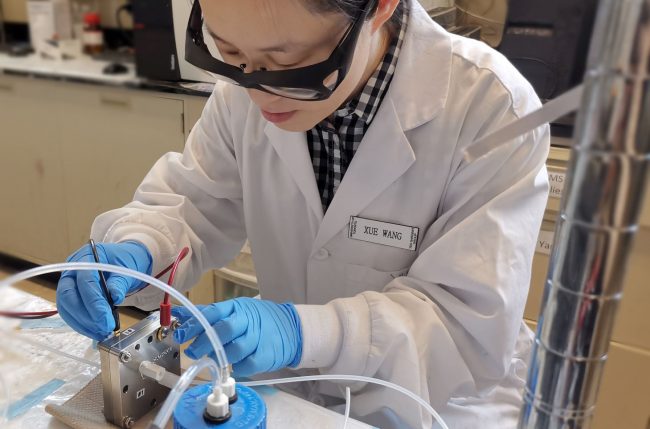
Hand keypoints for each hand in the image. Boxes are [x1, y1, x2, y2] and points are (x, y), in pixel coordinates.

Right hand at [56, 241, 151, 339]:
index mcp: (86, 257)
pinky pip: (69, 312)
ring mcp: (68, 283)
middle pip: (69, 296)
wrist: (121, 260)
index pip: (85, 282)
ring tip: (101, 334)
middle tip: (104, 329)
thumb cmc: (123, 261)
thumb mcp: (127, 267)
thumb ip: (119, 282)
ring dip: (83, 324)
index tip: (106, 320)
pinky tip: (95, 331)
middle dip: (86, 316)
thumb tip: (115, 297)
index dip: (94, 303)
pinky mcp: (70, 296)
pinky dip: (81, 324)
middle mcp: (72, 270)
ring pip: (66, 307)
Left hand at [172, 298, 302, 376]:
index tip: (180, 334)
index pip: (214, 312)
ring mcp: (259, 337)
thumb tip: (177, 314)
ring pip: (235, 349)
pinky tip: (234, 365)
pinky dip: (237, 367)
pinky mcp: (267, 355)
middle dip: (205, 342)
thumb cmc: (255, 320)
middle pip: (224, 329)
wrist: (291, 328)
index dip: (195, 323)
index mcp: (237, 308)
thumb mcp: (233, 311)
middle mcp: (248, 320)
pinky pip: (247, 365)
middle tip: (192, 352)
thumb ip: (206, 314)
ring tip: (213, 360)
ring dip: (220, 357)